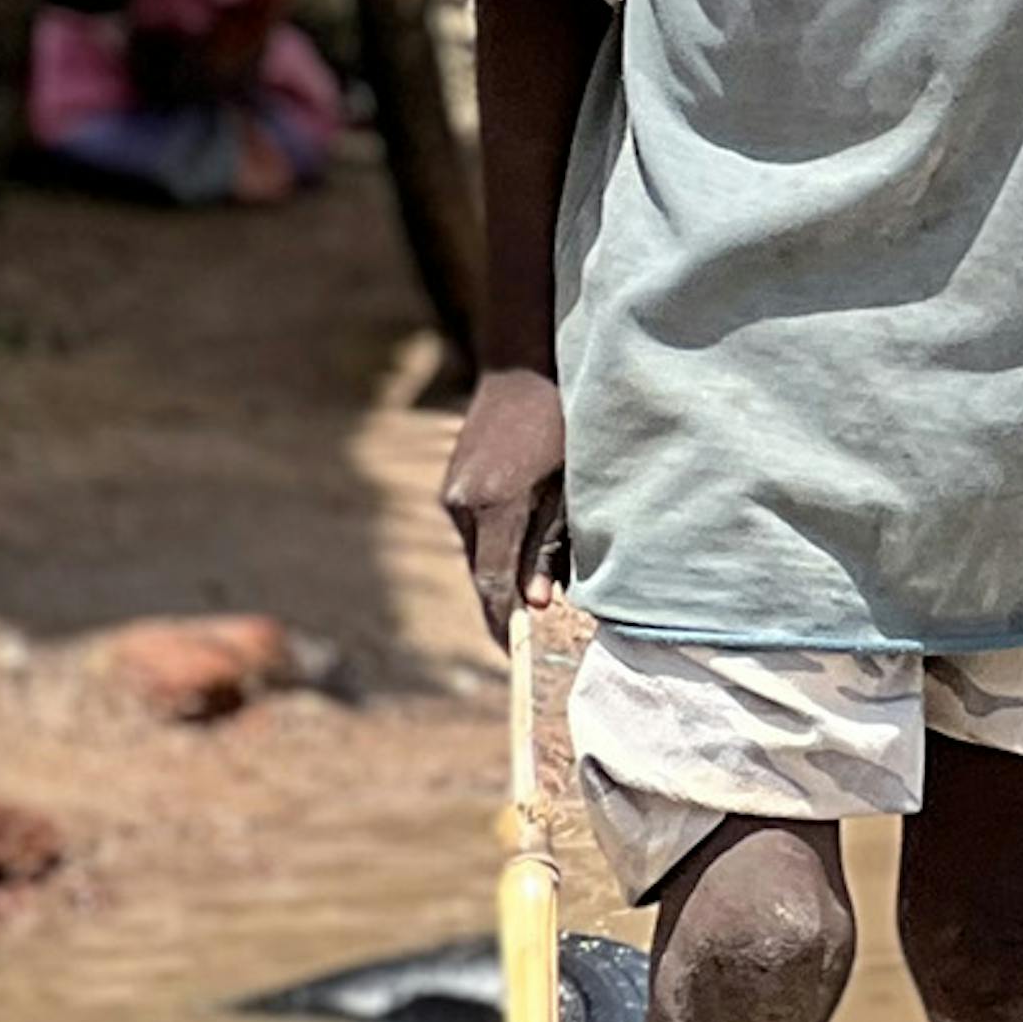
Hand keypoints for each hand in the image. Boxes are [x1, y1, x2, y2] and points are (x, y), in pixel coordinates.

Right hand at [440, 368, 570, 638]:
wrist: (524, 366)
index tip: (515, 654)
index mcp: (495, 503)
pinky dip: (495, 551)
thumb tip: (537, 602)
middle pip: (482, 575)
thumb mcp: (570, 483)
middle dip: (503, 609)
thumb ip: (552, 543)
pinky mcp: (453, 485)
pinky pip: (473, 533)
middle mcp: (463, 503)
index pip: (495, 583)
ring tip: (530, 603)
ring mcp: (452, 494)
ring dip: (500, 579)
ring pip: (477, 555)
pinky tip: (520, 559)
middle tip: (525, 642)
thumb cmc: (563, 419)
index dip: (505, 624)